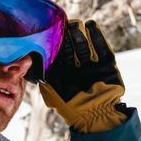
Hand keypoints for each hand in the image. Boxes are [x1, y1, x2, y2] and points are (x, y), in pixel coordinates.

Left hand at [40, 19, 127, 133]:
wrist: (96, 116)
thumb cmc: (72, 109)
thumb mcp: (52, 94)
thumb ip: (44, 79)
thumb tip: (32, 64)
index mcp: (65, 76)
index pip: (59, 56)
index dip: (56, 44)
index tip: (52, 31)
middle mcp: (78, 70)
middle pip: (72, 49)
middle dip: (69, 37)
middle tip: (64, 24)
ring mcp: (93, 67)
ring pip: (85, 47)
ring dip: (80, 35)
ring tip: (76, 24)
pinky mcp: (107, 66)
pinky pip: (102, 49)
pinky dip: (97, 37)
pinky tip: (91, 26)